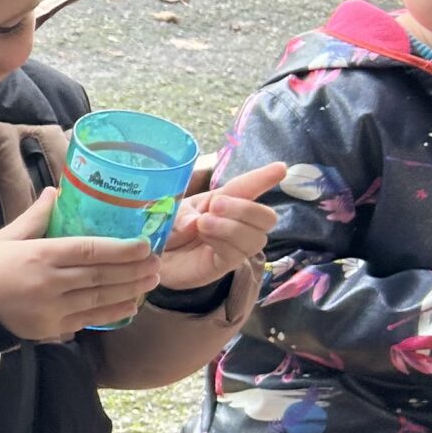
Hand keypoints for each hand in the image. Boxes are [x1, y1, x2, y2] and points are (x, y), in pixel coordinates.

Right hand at [0, 189, 160, 341]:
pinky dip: (113, 313)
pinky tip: (130, 305)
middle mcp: (51, 283)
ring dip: (131, 289)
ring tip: (152, 280)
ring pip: (101, 298)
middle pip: (102, 275)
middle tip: (157, 261)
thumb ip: (35, 216)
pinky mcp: (53, 328)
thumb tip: (57, 192)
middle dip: (134, 269)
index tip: (144, 244)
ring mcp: (53, 309)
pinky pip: (91, 319)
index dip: (121, 248)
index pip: (89, 250)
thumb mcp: (6, 237)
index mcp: (40, 256)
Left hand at [154, 162, 285, 292]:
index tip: (281, 168)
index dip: (265, 179)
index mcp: (225, 201)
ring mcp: (234, 246)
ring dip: (230, 228)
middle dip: (245, 209)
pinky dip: (221, 242)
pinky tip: (204, 238)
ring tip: (203, 224)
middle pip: (265, 217)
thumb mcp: (172, 212)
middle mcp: (236, 223)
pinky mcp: (224, 264)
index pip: (249, 189)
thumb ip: (183, 213)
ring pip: (255, 238)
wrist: (150, 257)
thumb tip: (197, 222)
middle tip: (215, 206)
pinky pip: (236, 254)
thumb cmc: (166, 228)